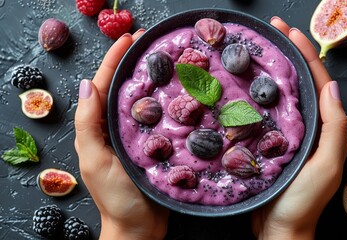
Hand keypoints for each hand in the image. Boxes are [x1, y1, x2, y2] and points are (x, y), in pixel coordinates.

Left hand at [74, 30, 168, 239]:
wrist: (139, 228)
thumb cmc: (116, 198)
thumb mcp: (95, 160)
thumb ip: (89, 124)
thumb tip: (87, 84)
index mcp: (100, 127)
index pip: (103, 85)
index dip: (114, 60)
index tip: (129, 39)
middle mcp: (118, 127)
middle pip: (124, 87)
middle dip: (135, 63)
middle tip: (151, 43)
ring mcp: (139, 135)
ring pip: (145, 100)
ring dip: (153, 79)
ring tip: (167, 60)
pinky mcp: (157, 144)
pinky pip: (161, 117)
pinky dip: (167, 102)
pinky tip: (180, 92)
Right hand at [252, 17, 346, 239]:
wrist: (277, 231)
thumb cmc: (302, 202)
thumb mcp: (326, 166)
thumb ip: (334, 129)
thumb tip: (331, 87)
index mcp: (323, 128)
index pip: (318, 82)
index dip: (306, 54)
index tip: (288, 32)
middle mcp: (305, 127)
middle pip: (298, 83)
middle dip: (287, 54)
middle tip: (269, 33)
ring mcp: (284, 134)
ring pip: (279, 95)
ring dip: (269, 71)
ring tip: (254, 51)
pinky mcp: (265, 143)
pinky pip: (261, 113)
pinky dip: (254, 95)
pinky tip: (240, 86)